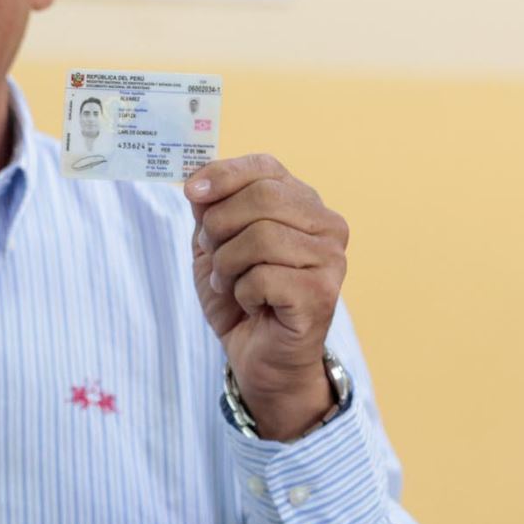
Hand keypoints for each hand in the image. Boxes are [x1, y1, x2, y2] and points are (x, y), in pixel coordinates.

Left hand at [186, 155, 347, 438]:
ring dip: (228, 265)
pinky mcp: (322, 293)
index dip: (224, 175)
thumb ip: (210, 208)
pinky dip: (244, 293)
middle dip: (220, 227)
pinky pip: (264, 277)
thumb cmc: (242, 296)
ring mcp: (330, 259)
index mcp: (303, 202)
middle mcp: (327, 224)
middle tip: (213, 255)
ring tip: (230, 284)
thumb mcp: (215, 244)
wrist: (259, 355)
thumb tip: (198, 181)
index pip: (265, 167)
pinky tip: (254, 305)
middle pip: (261, 199)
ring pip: (261, 237)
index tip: (193, 193)